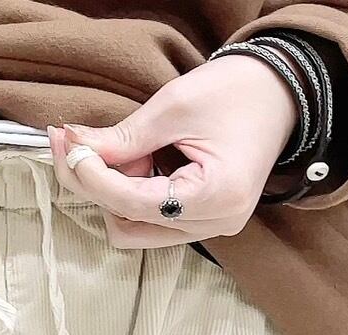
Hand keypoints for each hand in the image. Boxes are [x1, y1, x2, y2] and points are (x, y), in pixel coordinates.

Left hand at [47, 54, 298, 247]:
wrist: (281, 93)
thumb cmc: (237, 92)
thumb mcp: (174, 106)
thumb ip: (123, 137)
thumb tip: (75, 148)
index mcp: (216, 197)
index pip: (133, 202)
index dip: (91, 175)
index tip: (67, 144)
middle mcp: (215, 224)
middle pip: (128, 227)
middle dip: (99, 187)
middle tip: (84, 143)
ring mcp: (210, 227)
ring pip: (135, 229)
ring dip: (115, 192)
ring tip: (126, 150)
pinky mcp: (202, 221)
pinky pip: (151, 221)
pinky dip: (133, 195)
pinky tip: (138, 162)